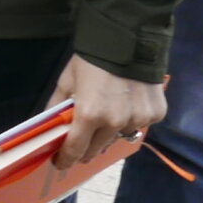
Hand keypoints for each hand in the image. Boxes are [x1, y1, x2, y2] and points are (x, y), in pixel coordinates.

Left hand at [51, 55, 167, 167]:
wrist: (128, 39)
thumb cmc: (92, 60)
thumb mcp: (67, 81)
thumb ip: (57, 107)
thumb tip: (47, 127)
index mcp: (89, 114)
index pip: (75, 149)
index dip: (66, 159)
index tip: (60, 163)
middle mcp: (115, 122)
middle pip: (96, 149)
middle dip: (85, 149)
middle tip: (79, 144)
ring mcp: (138, 119)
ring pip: (118, 138)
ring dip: (108, 133)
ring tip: (104, 117)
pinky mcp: (155, 114)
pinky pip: (139, 125)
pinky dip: (130, 120)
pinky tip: (125, 105)